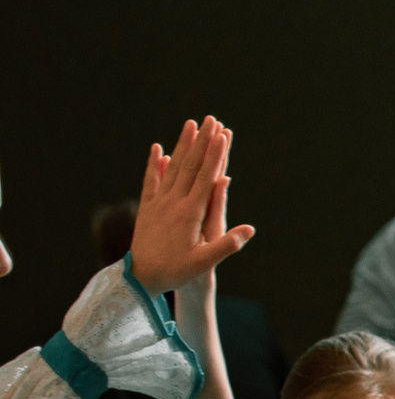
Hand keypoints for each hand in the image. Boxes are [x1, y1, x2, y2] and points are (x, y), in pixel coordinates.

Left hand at [131, 117, 256, 287]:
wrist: (140, 278)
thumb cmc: (176, 272)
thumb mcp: (204, 262)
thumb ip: (227, 244)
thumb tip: (250, 229)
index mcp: (189, 213)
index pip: (206, 177)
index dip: (214, 154)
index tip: (221, 135)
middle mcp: (173, 202)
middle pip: (190, 165)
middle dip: (202, 141)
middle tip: (210, 120)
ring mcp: (158, 203)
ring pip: (172, 167)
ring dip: (182, 145)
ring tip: (190, 125)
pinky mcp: (147, 208)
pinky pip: (151, 181)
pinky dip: (154, 164)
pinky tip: (158, 148)